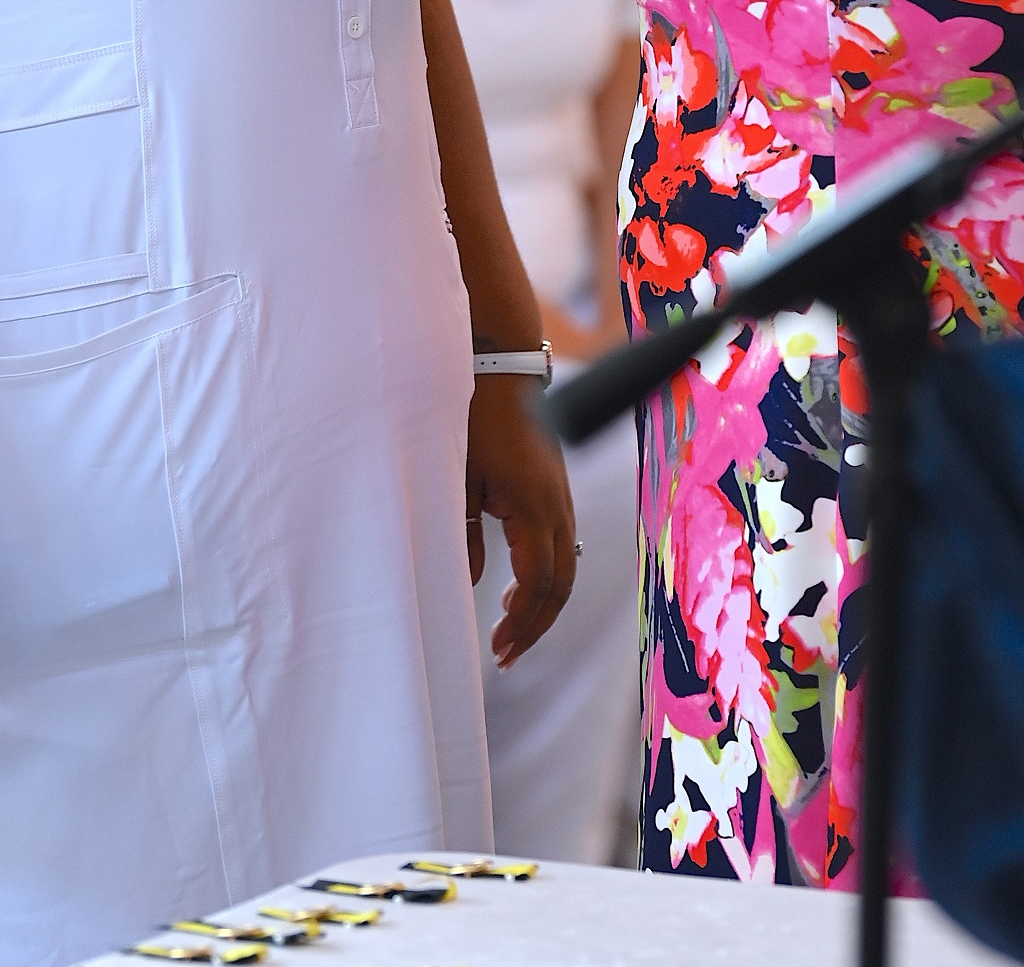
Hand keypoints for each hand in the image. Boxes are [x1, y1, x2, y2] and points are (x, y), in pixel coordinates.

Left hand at [466, 376, 576, 668]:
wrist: (502, 367)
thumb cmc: (474, 418)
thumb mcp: (457, 477)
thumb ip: (463, 534)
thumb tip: (470, 583)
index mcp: (533, 508)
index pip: (538, 584)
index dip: (521, 622)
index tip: (497, 649)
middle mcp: (557, 507)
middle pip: (560, 585)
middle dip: (535, 625)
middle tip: (505, 655)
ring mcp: (561, 498)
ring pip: (565, 567)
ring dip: (542, 603)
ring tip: (510, 630)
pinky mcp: (556, 490)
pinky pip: (561, 545)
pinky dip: (545, 575)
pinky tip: (517, 586)